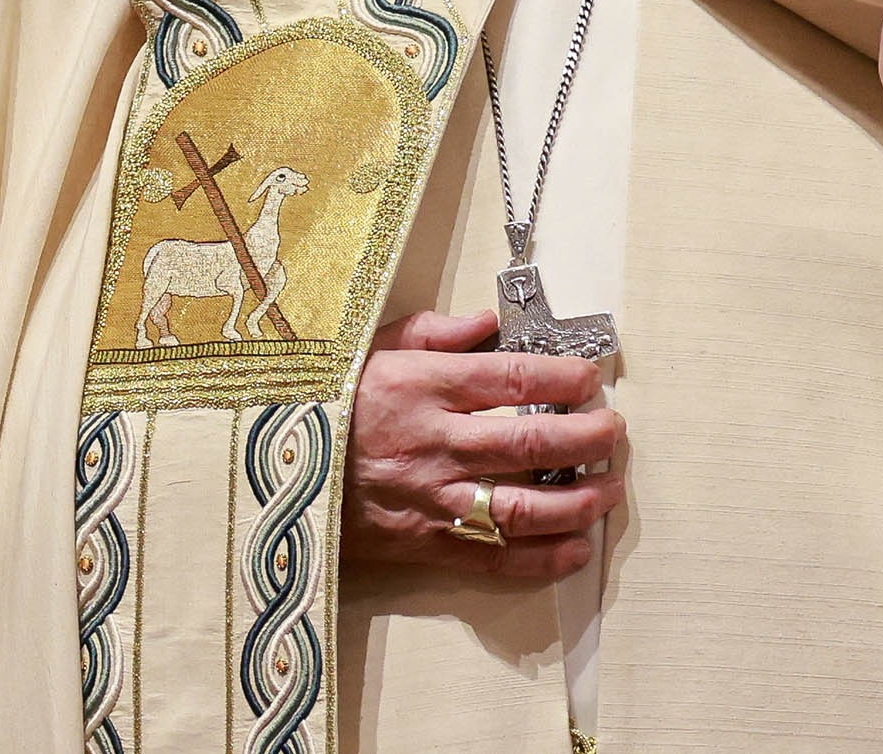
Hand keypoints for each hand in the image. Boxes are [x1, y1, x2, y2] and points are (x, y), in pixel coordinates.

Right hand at [344, 311, 626, 576]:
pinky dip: (544, 558)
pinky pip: (495, 558)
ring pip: (523, 506)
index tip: (590, 377)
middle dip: (586, 438)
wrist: (268, 473)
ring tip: (610, 490)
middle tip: (613, 432)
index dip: (560, 378)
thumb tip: (488, 323)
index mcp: (418, 386)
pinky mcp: (424, 543)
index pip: (509, 379)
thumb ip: (431, 333)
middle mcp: (431, 442)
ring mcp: (431, 498)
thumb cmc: (319, 403)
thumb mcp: (363, 348)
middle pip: (529, 443)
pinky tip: (577, 547)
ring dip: (579, 502)